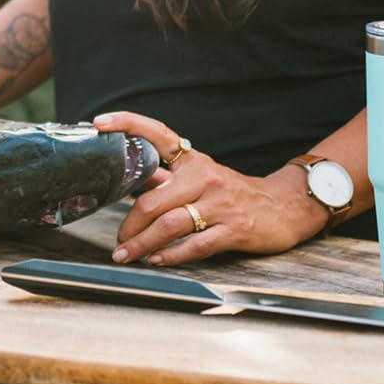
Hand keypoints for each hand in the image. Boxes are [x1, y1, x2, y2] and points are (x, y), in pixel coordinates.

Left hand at [92, 111, 324, 264]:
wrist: (284, 207)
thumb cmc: (233, 193)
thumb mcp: (201, 176)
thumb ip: (167, 179)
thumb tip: (129, 181)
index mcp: (193, 159)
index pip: (157, 134)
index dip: (127, 124)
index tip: (99, 123)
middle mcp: (205, 176)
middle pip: (153, 200)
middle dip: (129, 225)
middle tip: (118, 242)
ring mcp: (220, 203)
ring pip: (169, 225)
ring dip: (142, 245)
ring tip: (127, 255)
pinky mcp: (234, 229)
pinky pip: (194, 245)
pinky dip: (171, 256)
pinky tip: (158, 260)